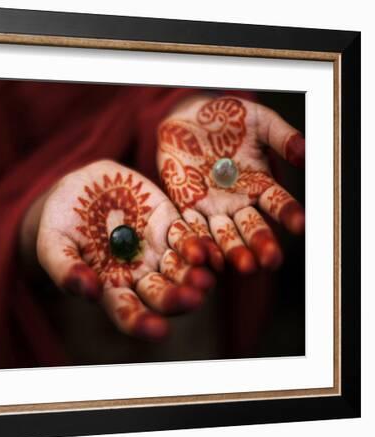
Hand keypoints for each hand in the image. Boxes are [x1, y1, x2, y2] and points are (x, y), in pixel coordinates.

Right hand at [35, 160, 213, 340]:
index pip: (128, 312)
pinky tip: (205, 250)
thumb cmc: (60, 224)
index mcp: (110, 287)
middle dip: (177, 299)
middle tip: (191, 299)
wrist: (78, 188)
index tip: (158, 331)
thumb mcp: (52, 245)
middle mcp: (139, 273)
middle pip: (162, 294)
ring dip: (194, 275)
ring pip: (180, 268)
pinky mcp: (167, 221)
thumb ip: (65, 270)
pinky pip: (186, 235)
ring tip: (203, 279)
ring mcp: (156, 249)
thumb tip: (90, 293)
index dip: (142, 323)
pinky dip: (197, 244)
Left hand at [157, 95, 304, 272]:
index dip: (289, 213)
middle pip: (253, 227)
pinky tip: (206, 256)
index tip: (300, 225)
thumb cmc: (226, 118)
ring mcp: (212, 206)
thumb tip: (305, 152)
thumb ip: (280, 136)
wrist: (187, 118)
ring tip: (243, 265)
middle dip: (261, 244)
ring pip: (225, 234)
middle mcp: (238, 201)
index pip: (278, 203)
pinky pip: (192, 226)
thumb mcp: (257, 121)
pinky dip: (199, 241)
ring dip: (233, 250)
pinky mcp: (186, 206)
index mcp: (260, 184)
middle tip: (270, 260)